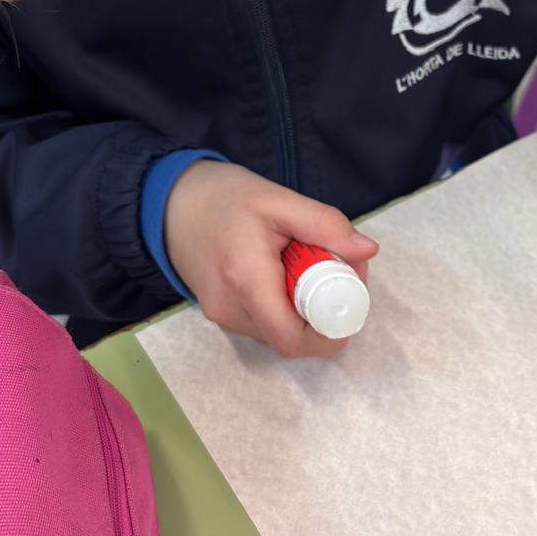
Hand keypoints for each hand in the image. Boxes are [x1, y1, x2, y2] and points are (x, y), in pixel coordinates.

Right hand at [164, 161, 377, 358]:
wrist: (169, 202)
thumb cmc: (223, 196)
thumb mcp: (278, 199)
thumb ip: (324, 225)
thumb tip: (367, 251)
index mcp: (246, 280)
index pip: (293, 339)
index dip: (331, 331)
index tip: (350, 296)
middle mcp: (231, 309)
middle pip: (293, 337)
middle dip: (325, 312)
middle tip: (339, 268)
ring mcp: (223, 317)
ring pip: (281, 332)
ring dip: (306, 309)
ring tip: (310, 262)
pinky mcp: (221, 315)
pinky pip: (266, 323)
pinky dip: (286, 305)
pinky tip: (288, 271)